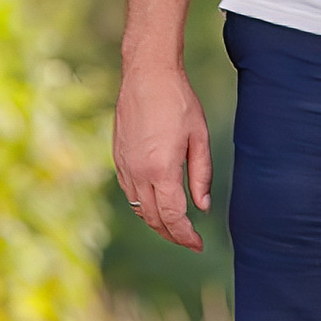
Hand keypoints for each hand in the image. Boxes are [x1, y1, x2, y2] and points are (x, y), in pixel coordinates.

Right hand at [113, 59, 213, 249]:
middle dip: (172, 234)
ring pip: (139, 209)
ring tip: (176, 226)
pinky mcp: (118, 158)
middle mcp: (138, 172)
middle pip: (153, 219)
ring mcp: (124, 166)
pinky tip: (157, 202)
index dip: (186, 236)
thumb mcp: (198, 137)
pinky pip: (130, 193)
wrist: (147, 75)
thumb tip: (203, 207)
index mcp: (161, 169)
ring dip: (157, 222)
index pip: (173, 217)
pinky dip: (144, 205)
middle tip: (190, 240)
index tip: (198, 244)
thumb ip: (201, 175)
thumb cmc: (178, 102)